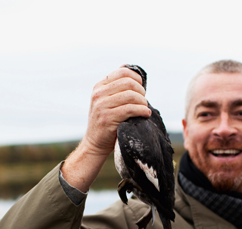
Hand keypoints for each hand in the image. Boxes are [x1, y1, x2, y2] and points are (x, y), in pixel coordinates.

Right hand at [62, 66, 150, 191]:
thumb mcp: (107, 101)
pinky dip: (142, 110)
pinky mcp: (107, 118)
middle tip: (144, 101)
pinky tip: (146, 114)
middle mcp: (98, 94)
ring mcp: (102, 106)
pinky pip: (130, 109)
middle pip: (128, 83)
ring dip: (143, 102)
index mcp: (99, 86)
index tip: (141, 88)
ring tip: (145, 108)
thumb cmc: (107, 122)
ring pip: (131, 95)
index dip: (136, 78)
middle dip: (141, 91)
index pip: (122, 72)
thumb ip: (117, 89)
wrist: (95, 143)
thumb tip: (136, 75)